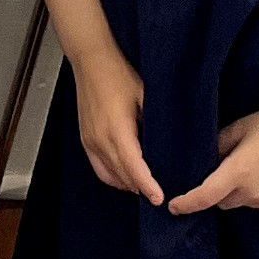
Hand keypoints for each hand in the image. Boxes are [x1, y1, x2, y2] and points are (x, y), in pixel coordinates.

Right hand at [72, 42, 161, 202]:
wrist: (90, 59)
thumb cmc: (117, 73)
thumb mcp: (145, 95)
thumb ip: (156, 121)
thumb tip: (172, 141)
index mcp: (117, 128)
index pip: (133, 166)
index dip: (147, 185)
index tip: (159, 198)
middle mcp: (100, 139)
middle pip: (122, 176)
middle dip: (141, 188)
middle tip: (160, 195)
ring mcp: (90, 140)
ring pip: (109, 176)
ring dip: (127, 185)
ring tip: (146, 188)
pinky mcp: (85, 139)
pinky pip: (98, 168)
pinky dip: (113, 177)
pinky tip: (126, 176)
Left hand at [169, 102, 258, 218]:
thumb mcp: (240, 127)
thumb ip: (218, 145)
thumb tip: (205, 159)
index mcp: (239, 171)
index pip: (205, 196)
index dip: (186, 204)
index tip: (173, 207)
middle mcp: (254, 192)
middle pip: (224, 202)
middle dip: (218, 192)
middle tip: (226, 171)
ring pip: (246, 203)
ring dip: (243, 192)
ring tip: (257, 166)